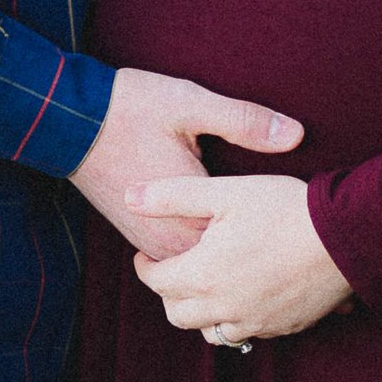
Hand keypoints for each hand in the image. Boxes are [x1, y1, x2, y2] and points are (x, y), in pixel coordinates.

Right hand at [70, 68, 304, 261]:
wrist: (67, 121)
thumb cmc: (130, 109)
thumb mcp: (192, 105)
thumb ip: (244, 121)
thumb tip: (296, 135)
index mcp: (188, 213)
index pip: (246, 250)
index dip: (284, 247)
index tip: (314, 244)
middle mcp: (169, 239)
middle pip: (226, 273)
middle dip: (261, 264)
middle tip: (306, 266)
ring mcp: (151, 243)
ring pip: (201, 276)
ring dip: (231, 267)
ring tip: (272, 258)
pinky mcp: (139, 236)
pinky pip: (180, 265)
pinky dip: (206, 262)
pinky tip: (230, 250)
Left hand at [130, 174, 352, 344]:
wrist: (347, 235)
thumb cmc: (284, 208)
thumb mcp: (225, 192)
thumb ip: (173, 196)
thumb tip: (129, 197)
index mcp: (204, 276)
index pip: (156, 282)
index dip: (146, 267)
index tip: (147, 256)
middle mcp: (224, 308)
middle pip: (177, 314)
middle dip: (170, 292)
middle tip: (177, 269)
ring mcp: (255, 323)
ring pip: (210, 331)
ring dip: (201, 312)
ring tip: (209, 284)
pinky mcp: (282, 328)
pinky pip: (245, 332)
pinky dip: (235, 318)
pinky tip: (244, 293)